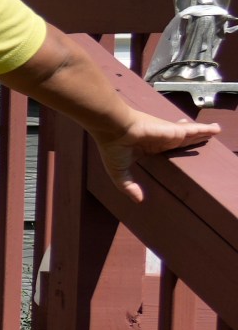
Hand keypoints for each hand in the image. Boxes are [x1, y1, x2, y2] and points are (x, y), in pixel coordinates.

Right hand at [94, 111, 222, 202]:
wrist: (113, 129)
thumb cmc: (113, 147)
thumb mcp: (118, 172)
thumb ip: (128, 186)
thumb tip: (138, 200)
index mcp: (148, 147)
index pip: (166, 146)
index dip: (175, 144)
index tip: (182, 142)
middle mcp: (160, 139)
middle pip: (182, 139)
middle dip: (193, 137)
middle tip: (205, 137)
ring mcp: (168, 134)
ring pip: (190, 134)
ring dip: (203, 133)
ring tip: (215, 131)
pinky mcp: (174, 131)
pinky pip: (194, 131)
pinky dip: (205, 130)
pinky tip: (215, 130)